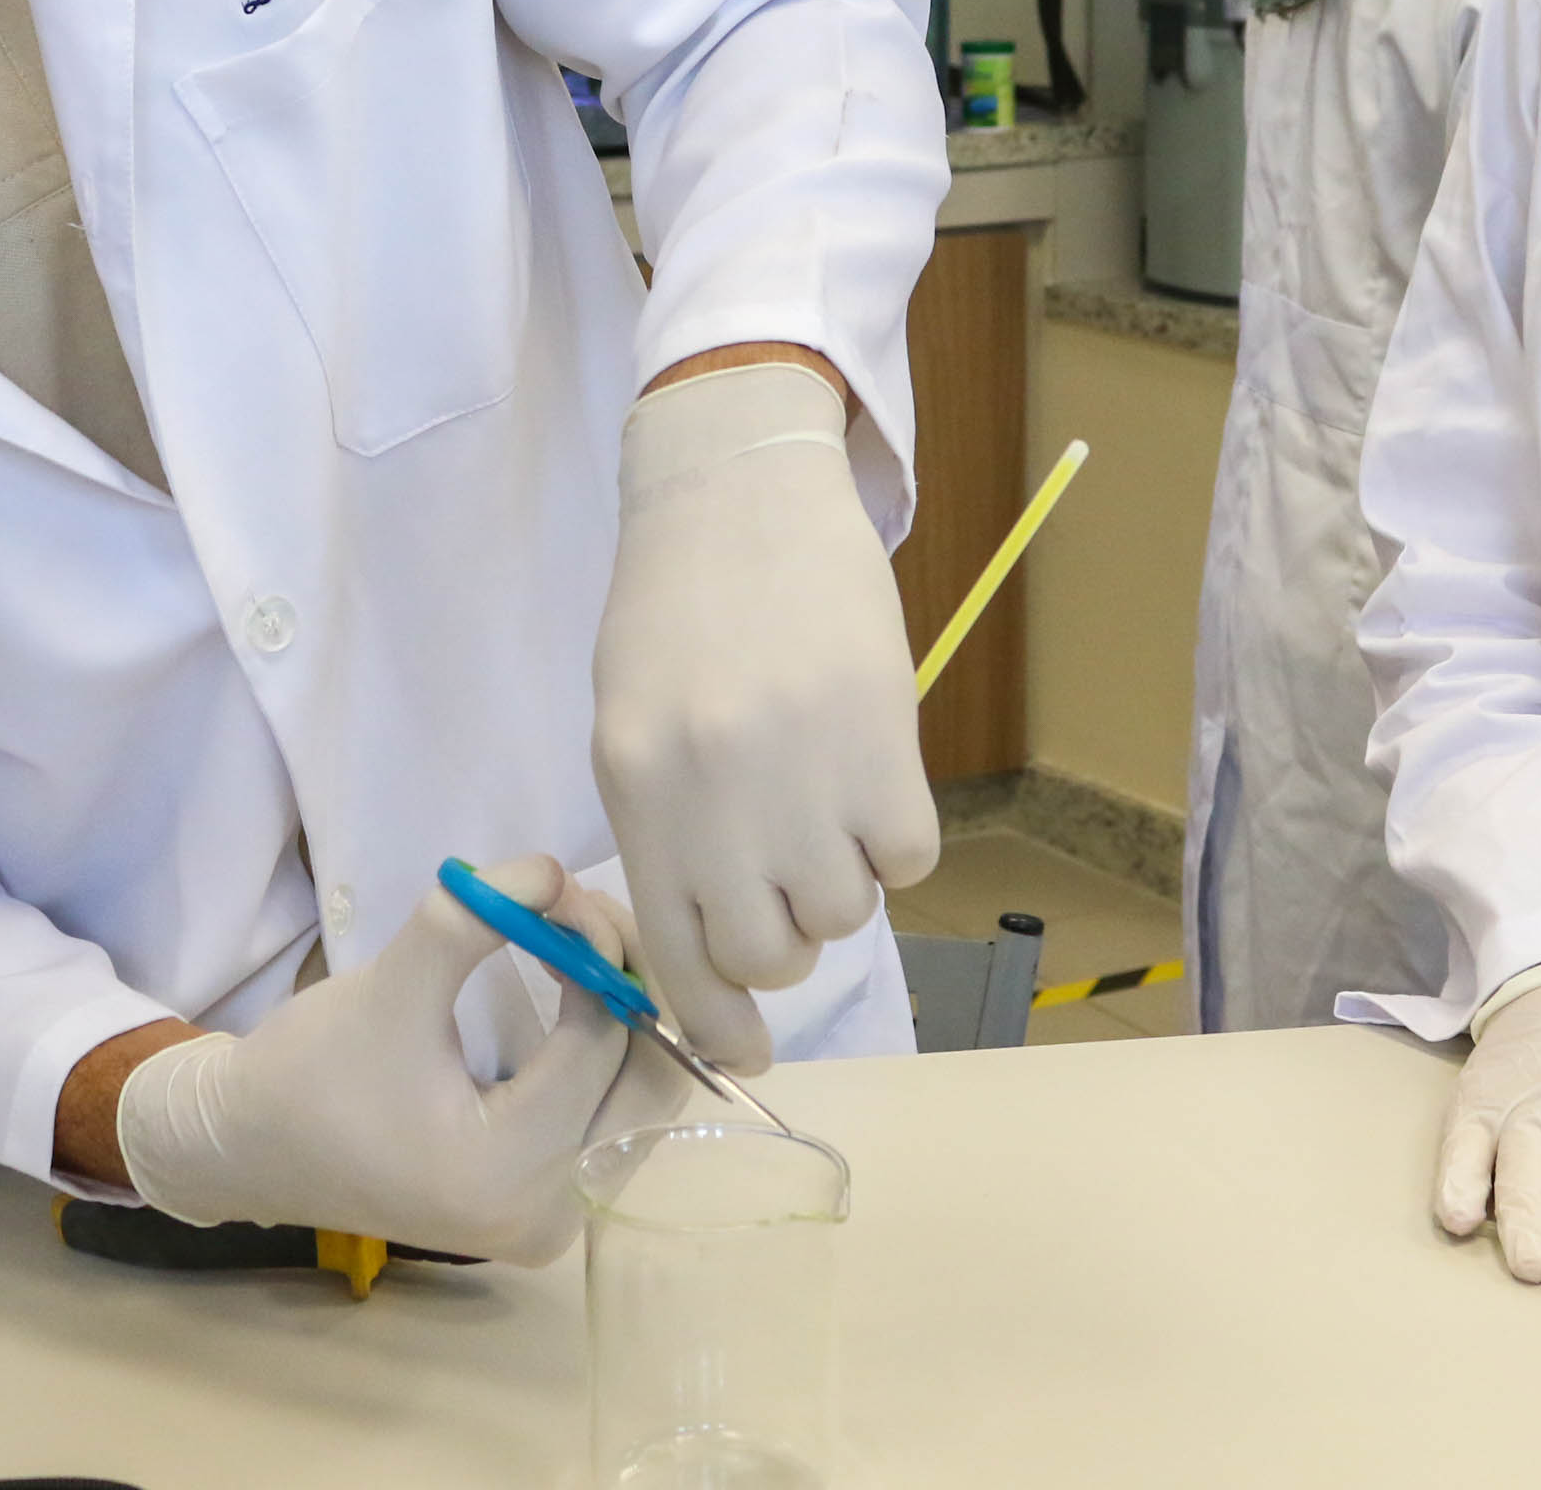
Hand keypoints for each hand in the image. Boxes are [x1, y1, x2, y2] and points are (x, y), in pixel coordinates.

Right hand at [115, 857, 683, 1265]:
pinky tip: (575, 1002)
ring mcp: (550, 1226)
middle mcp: (545, 1215)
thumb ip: (466, 921)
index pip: (599, 1042)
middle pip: (653, 1085)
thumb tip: (552, 870)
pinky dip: (607, 1059)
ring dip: (626, 1019)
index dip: (594, 952)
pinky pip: (613, 1126)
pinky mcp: (544, 1215)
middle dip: (633, 986)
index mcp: (502, 1170)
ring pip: (644, 1106)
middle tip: (585, 919)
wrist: (251, 1150)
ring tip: (576, 950)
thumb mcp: (386, 984)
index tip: (558, 896)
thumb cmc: (310, 1072)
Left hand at [591, 360, 937, 1071]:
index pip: (682, 961)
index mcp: (641, 798)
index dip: (722, 1024)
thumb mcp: (633, 729)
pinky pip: (906, 858)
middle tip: (790, 881)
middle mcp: (716, 801)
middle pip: (772, 952)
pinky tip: (869, 779)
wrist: (741, 494)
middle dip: (787, 940)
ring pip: (845, 911)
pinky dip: (893, 836)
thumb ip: (667, 835)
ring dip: (842, 881)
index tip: (751, 1047)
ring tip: (827, 806)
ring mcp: (801, 775)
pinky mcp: (882, 743)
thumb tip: (711, 947)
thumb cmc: (677, 612)